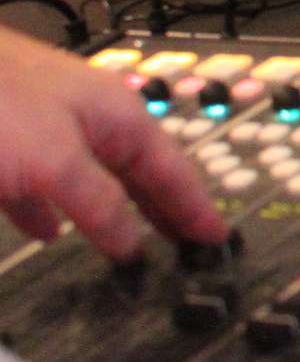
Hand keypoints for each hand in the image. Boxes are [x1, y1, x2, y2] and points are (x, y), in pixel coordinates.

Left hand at [0, 25, 226, 260]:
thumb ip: (97, 202)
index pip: (171, 169)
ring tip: (130, 247)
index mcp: (115, 114)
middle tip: (189, 245)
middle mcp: (86, 118)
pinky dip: (52, 212)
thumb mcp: (55, 160)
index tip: (217, 237)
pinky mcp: (5, 144)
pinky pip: (43, 185)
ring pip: (91, 180)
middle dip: (161, 209)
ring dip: (111, 214)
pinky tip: (48, 230)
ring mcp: (44, 128)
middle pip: (136, 172)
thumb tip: (130, 241)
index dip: (194, 207)